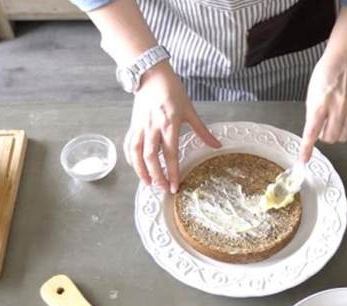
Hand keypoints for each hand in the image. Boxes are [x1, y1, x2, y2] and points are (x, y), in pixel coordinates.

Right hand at [123, 62, 220, 192]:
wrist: (152, 74)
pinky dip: (131, 158)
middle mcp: (153, 127)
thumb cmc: (172, 91)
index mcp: (169, 124)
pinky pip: (129, 145)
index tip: (175, 186)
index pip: (170, 154)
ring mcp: (141, 126)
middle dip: (156, 176)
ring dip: (140, 170)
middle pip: (151, 157)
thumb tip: (217, 145)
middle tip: (162, 189)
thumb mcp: (190, 110)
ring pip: (136, 153)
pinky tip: (137, 168)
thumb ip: (202, 131)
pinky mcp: (133, 124)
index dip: (172, 172)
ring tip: (147, 183)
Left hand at [299, 47, 346, 162]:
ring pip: (342, 136)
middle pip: (329, 138)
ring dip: (336, 133)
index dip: (307, 148)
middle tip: (323, 124)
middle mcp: (337, 108)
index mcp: (320, 103)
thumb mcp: (312, 94)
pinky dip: (346, 125)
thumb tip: (314, 133)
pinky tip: (344, 113)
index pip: (312, 132)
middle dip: (324, 136)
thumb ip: (313, 115)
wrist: (346, 60)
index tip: (303, 160)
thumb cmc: (326, 74)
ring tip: (334, 119)